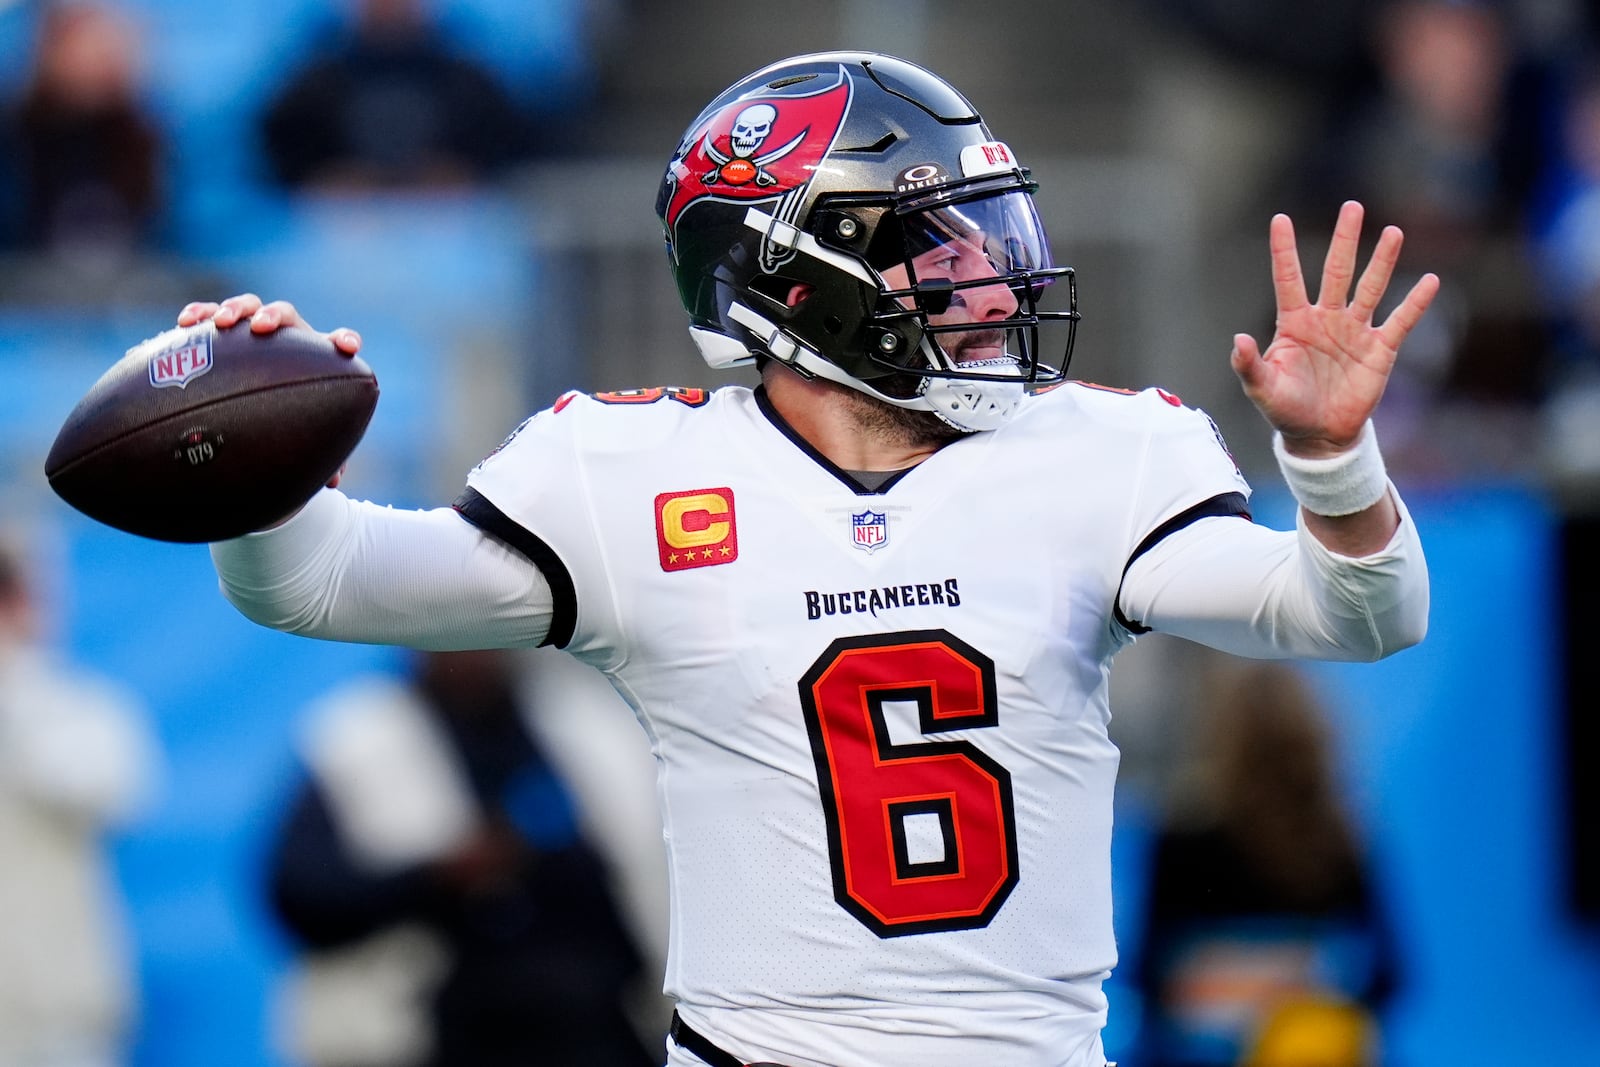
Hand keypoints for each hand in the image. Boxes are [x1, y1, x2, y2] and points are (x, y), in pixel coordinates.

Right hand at [178, 293, 360, 490]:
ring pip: (248, 307)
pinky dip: (200, 314)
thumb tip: (331, 483)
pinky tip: (186, 323)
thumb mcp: (300, 440)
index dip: (343, 341)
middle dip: (274, 317)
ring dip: (236, 309)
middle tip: (261, 328)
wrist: (249, 410)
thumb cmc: (283, 426)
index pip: (336, 342)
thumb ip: (318, 456)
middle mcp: (286, 339)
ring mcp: (252, 331)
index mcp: (313, 360)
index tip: (346, 348)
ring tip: (221, 323)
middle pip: (286, 315)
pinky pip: (209, 315)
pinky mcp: (221, 332)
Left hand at [1230, 201, 1438, 457]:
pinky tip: (1430, 281)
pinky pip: (1400, 321)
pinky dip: (1415, 303)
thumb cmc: (1285, 409)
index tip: (1280, 218)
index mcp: (1294, 323)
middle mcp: (1326, 319)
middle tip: (1352, 207)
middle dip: (1345, 240)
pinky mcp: (1380, 350)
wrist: (1319, 435)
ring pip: (1370, 288)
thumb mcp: (1262, 388)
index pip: (1289, 279)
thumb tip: (1237, 340)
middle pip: (1337, 271)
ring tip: (1393, 232)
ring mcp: (1355, 331)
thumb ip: (1248, 365)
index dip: (1284, 250)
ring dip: (1382, 261)